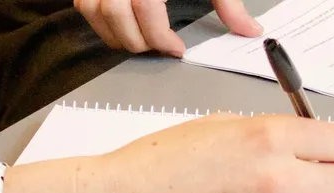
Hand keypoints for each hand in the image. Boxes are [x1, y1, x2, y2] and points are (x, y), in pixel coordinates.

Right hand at [75, 0, 263, 56]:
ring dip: (115, 33)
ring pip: (93, 10)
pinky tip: (121, 25)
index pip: (147, 7)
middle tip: (159, 46)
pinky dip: (99, 19)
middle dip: (139, 40)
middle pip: (116, 13)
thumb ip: (228, 1)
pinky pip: (84, 2)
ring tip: (140, 40)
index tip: (176, 47)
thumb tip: (249, 29)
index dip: (160, 35)